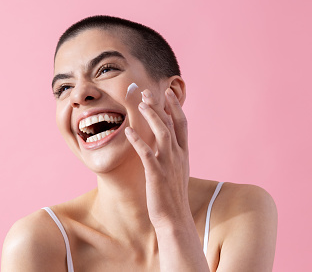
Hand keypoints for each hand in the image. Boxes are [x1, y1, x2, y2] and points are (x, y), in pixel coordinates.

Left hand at [125, 88, 190, 228]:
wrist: (174, 219)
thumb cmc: (172, 195)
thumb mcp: (176, 170)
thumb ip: (172, 153)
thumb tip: (166, 139)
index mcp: (183, 153)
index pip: (182, 123)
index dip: (175, 106)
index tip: (167, 92)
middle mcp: (178, 155)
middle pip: (171, 123)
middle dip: (160, 105)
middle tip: (148, 91)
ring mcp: (168, 164)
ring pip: (162, 133)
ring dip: (152, 117)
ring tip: (141, 104)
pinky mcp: (157, 175)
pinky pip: (147, 154)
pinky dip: (138, 141)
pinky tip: (128, 132)